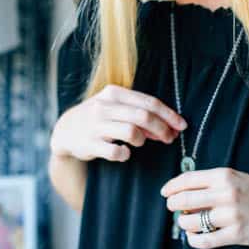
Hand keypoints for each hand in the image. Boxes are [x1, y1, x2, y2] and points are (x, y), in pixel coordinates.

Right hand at [49, 84, 187, 162]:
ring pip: (131, 132)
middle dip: (162, 129)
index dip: (169, 115)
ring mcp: (95, 125)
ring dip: (142, 139)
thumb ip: (140, 114)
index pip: (149, 102)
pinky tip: (124, 153)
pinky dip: (125, 154)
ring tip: (140, 142)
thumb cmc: (99, 118)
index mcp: (114, 93)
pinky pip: (116, 151)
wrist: (66, 130)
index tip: (182, 126)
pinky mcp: (90, 144)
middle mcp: (104, 107)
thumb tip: (170, 127)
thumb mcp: (116, 107)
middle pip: (143, 116)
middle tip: (170, 139)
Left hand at [160, 167, 248, 248]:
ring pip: (191, 222)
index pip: (187, 180)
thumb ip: (211, 184)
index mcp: (224, 176)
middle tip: (173, 209)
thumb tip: (182, 194)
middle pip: (184, 201)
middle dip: (173, 205)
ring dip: (184, 223)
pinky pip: (204, 240)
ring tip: (188, 223)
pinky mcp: (236, 234)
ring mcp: (231, 215)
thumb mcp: (235, 178)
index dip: (171, 187)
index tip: (165, 193)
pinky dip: (193, 240)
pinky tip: (194, 237)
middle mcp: (226, 194)